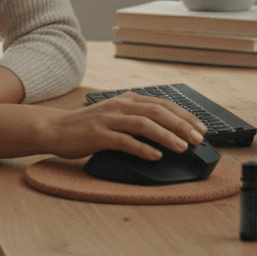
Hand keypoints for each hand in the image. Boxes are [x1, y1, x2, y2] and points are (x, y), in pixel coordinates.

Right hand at [40, 92, 207, 160]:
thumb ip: (136, 119)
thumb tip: (166, 132)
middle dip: (181, 125)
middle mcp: (120, 106)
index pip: (162, 104)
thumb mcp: (115, 115)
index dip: (184, 115)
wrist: (56, 129)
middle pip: (157, 112)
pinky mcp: (98, 135)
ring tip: (182, 147)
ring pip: (144, 124)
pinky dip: (142, 148)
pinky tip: (155, 156)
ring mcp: (109, 120)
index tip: (200, 128)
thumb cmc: (88, 126)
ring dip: (166, 136)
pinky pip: (124, 141)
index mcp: (127, 99)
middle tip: (198, 139)